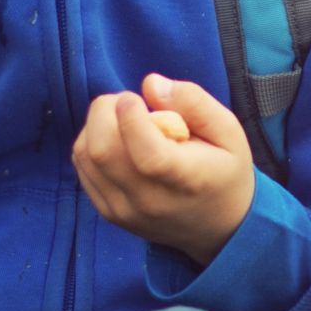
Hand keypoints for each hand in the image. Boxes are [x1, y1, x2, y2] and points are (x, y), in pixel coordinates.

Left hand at [75, 73, 257, 261]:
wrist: (217, 226)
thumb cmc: (224, 170)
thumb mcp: (229, 132)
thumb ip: (195, 102)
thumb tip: (150, 84)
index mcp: (187, 181)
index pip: (147, 155)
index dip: (131, 118)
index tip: (135, 98)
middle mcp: (150, 202)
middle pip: (103, 151)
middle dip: (104, 111)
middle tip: (126, 101)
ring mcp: (124, 211)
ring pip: (85, 156)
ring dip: (95, 125)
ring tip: (122, 120)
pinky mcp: (109, 212)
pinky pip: (82, 168)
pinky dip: (90, 143)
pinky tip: (116, 140)